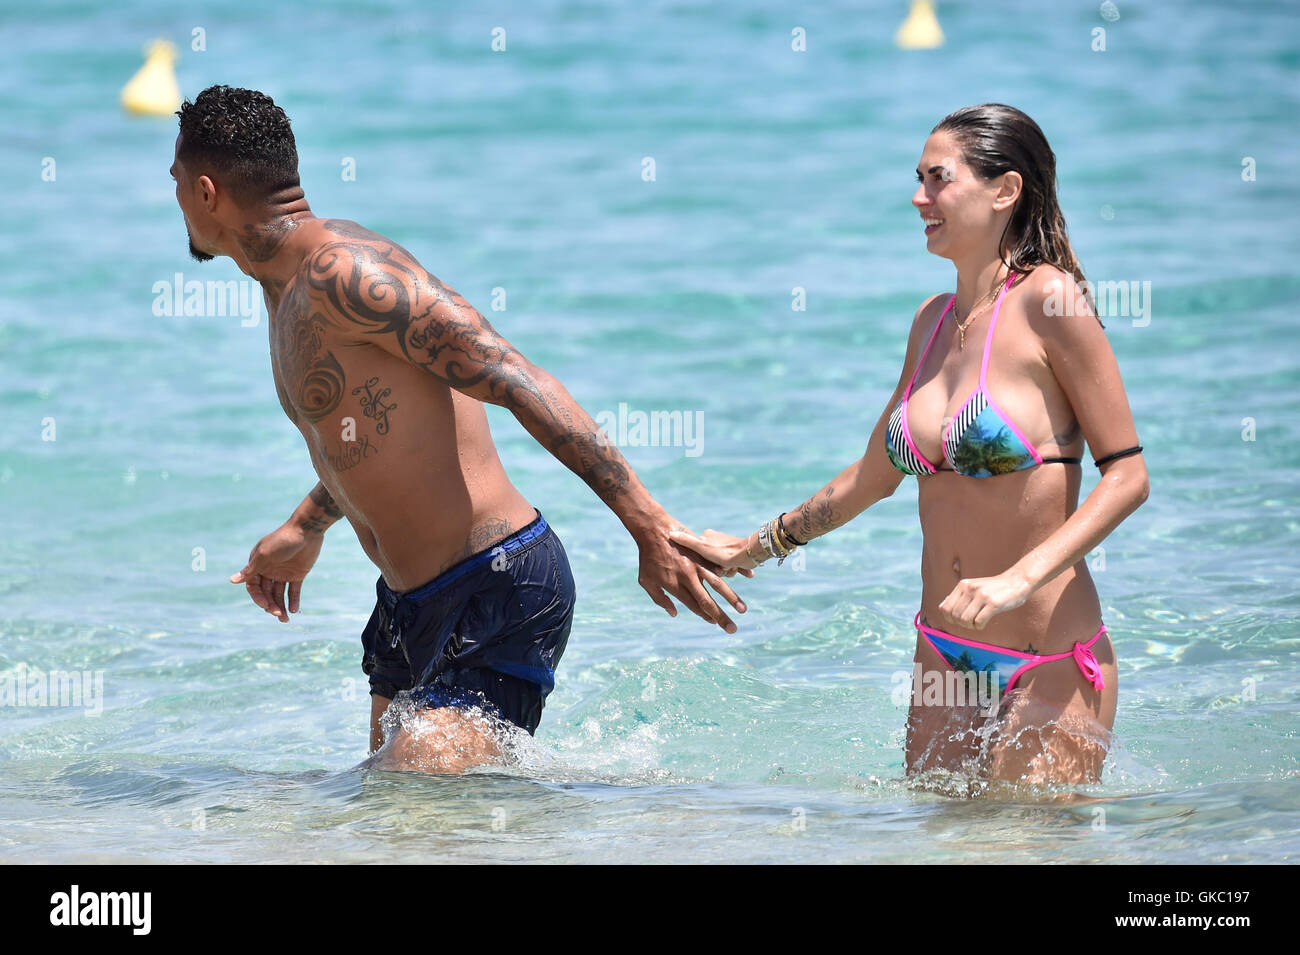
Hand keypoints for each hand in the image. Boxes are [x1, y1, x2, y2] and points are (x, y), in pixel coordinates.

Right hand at [230, 522, 323, 621]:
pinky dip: (293, 600)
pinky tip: (294, 609)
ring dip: (281, 606)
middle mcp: (269, 571)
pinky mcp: (297, 574)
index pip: (254, 587)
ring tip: (286, 619)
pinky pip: (293, 591)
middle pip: (267, 593)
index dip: (258, 598)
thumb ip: (250, 570)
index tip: (266, 606)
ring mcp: (283, 573)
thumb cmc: (282, 540)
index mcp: (258, 565)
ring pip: (279, 594)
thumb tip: (232, 581)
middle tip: (278, 615)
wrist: (307, 530)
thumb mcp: (265, 555)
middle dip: (271, 605)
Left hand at [634, 516, 751, 632]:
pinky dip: (735, 571)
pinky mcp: (702, 553)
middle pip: (707, 601)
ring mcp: (697, 565)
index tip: (714, 623)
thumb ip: (660, 599)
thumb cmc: (647, 558)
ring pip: (718, 584)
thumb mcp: (646, 581)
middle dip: (721, 617)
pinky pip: (719, 566)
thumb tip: (675, 614)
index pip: (693, 605)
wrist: (653, 530)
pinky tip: (749, 576)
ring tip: (743, 610)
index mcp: (675, 586)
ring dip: (732, 598)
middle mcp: (688, 578)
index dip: (705, 616)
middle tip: (733, 630)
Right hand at [667, 527, 760, 572]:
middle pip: (709, 561)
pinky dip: (734, 569)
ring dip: (726, 570)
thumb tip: (670, 533)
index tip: (711, 563)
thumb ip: (686, 541)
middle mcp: (715, 540)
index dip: (704, 563)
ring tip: (731, 568)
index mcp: (706, 536)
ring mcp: (725, 546)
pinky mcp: (735, 552)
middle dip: (717, 568)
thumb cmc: (724, 551)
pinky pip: (730, 565)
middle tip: (723, 567)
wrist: (749, 552)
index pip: (697, 554)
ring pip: (720, 565)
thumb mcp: (701, 547)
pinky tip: (739, 569)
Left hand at [937, 570, 1031, 629]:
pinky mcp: (994, 604)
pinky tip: (984, 623)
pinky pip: (979, 622)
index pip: (945, 608)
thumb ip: (959, 596)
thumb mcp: (973, 587)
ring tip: (977, 623)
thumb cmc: (994, 588)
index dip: (950, 619)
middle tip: (971, 623)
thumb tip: (942, 608)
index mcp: (963, 585)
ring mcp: (982, 596)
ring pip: (965, 620)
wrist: (1017, 581)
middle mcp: (970, 589)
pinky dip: (979, 627)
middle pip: (955, 616)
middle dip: (961, 624)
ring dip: (970, 626)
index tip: (959, 620)